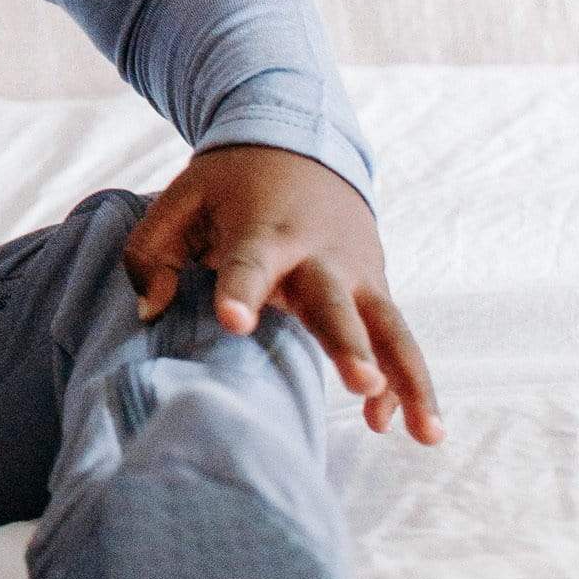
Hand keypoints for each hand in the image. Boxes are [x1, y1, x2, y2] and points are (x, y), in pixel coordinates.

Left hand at [121, 142, 444, 444]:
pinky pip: (397, 340)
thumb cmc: (230, 185)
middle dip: (348, 343)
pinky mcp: (376, 289)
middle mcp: (317, 254)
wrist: (302, 144)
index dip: (241, 290)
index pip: (249, 261)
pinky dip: (406, 382)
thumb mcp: (182, 198)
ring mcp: (355, 274)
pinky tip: (404, 427)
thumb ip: (152, 251)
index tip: (233, 321)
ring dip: (408, 378)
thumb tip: (151, 312)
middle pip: (335, 303)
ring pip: (390, 329)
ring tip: (427, 434)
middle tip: (360, 381)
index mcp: (262, 229)